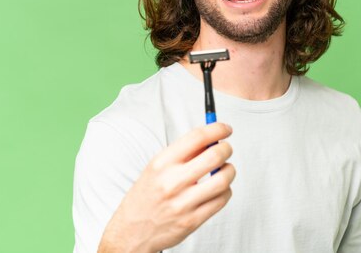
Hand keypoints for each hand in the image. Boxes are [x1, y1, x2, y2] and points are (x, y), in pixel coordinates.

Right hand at [98, 122, 234, 252]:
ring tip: (224, 170)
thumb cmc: (146, 195)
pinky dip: (225, 190)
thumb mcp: (157, 167)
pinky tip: (218, 189)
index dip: (217, 129)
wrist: (131, 231)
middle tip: (226, 149)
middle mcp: (172, 182)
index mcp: (162, 163)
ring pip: (223, 179)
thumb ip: (183, 153)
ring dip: (229, 170)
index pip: (197, 138)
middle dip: (226, 149)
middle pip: (214, 156)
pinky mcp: (192, 220)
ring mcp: (183, 203)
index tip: (225, 129)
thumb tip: (211, 138)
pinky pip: (221, 200)